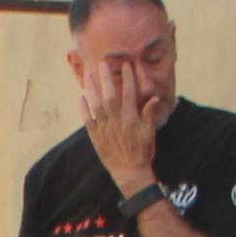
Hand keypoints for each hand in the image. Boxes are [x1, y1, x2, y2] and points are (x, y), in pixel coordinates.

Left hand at [77, 56, 158, 189]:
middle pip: (110, 95)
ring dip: (92, 89)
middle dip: (107, 78)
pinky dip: (84, 109)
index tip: (126, 65)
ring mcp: (105, 128)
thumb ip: (150, 114)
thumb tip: (154, 98)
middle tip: (102, 64)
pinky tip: (81, 97)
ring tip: (89, 75)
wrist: (130, 172)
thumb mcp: (150, 132)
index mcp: (131, 118)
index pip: (129, 93)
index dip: (128, 78)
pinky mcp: (96, 137)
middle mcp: (117, 121)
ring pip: (96, 105)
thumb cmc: (143, 152)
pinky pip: (87, 120)